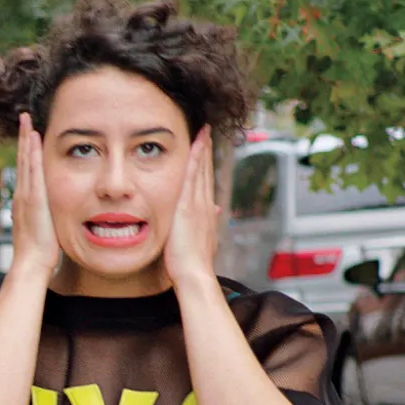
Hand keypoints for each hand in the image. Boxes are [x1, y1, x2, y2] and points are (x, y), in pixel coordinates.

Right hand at [11, 113, 59, 279]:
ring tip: (27, 120)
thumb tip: (51, 215)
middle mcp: (22, 194)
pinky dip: (31, 153)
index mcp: (26, 200)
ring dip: (26, 139)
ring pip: (25, 161)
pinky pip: (32, 170)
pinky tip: (33, 138)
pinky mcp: (33, 198)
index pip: (26, 169)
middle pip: (22, 160)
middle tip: (24, 117)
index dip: (27, 151)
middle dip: (24, 138)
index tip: (30, 134)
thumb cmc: (40, 252)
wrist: (31, 263)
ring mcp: (26, 195)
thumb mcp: (43, 229)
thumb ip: (45, 217)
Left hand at [163, 125, 220, 284]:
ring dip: (203, 150)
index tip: (205, 149)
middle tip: (207, 131)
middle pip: (207, 172)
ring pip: (202, 170)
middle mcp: (205, 205)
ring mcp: (198, 204)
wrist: (194, 273)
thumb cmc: (192, 263)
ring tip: (203, 130)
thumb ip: (205, 223)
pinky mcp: (188, 206)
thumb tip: (215, 211)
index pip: (205, 183)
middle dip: (207, 152)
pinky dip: (196, 159)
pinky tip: (196, 144)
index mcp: (205, 213)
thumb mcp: (201, 239)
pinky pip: (193, 176)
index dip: (206, 165)